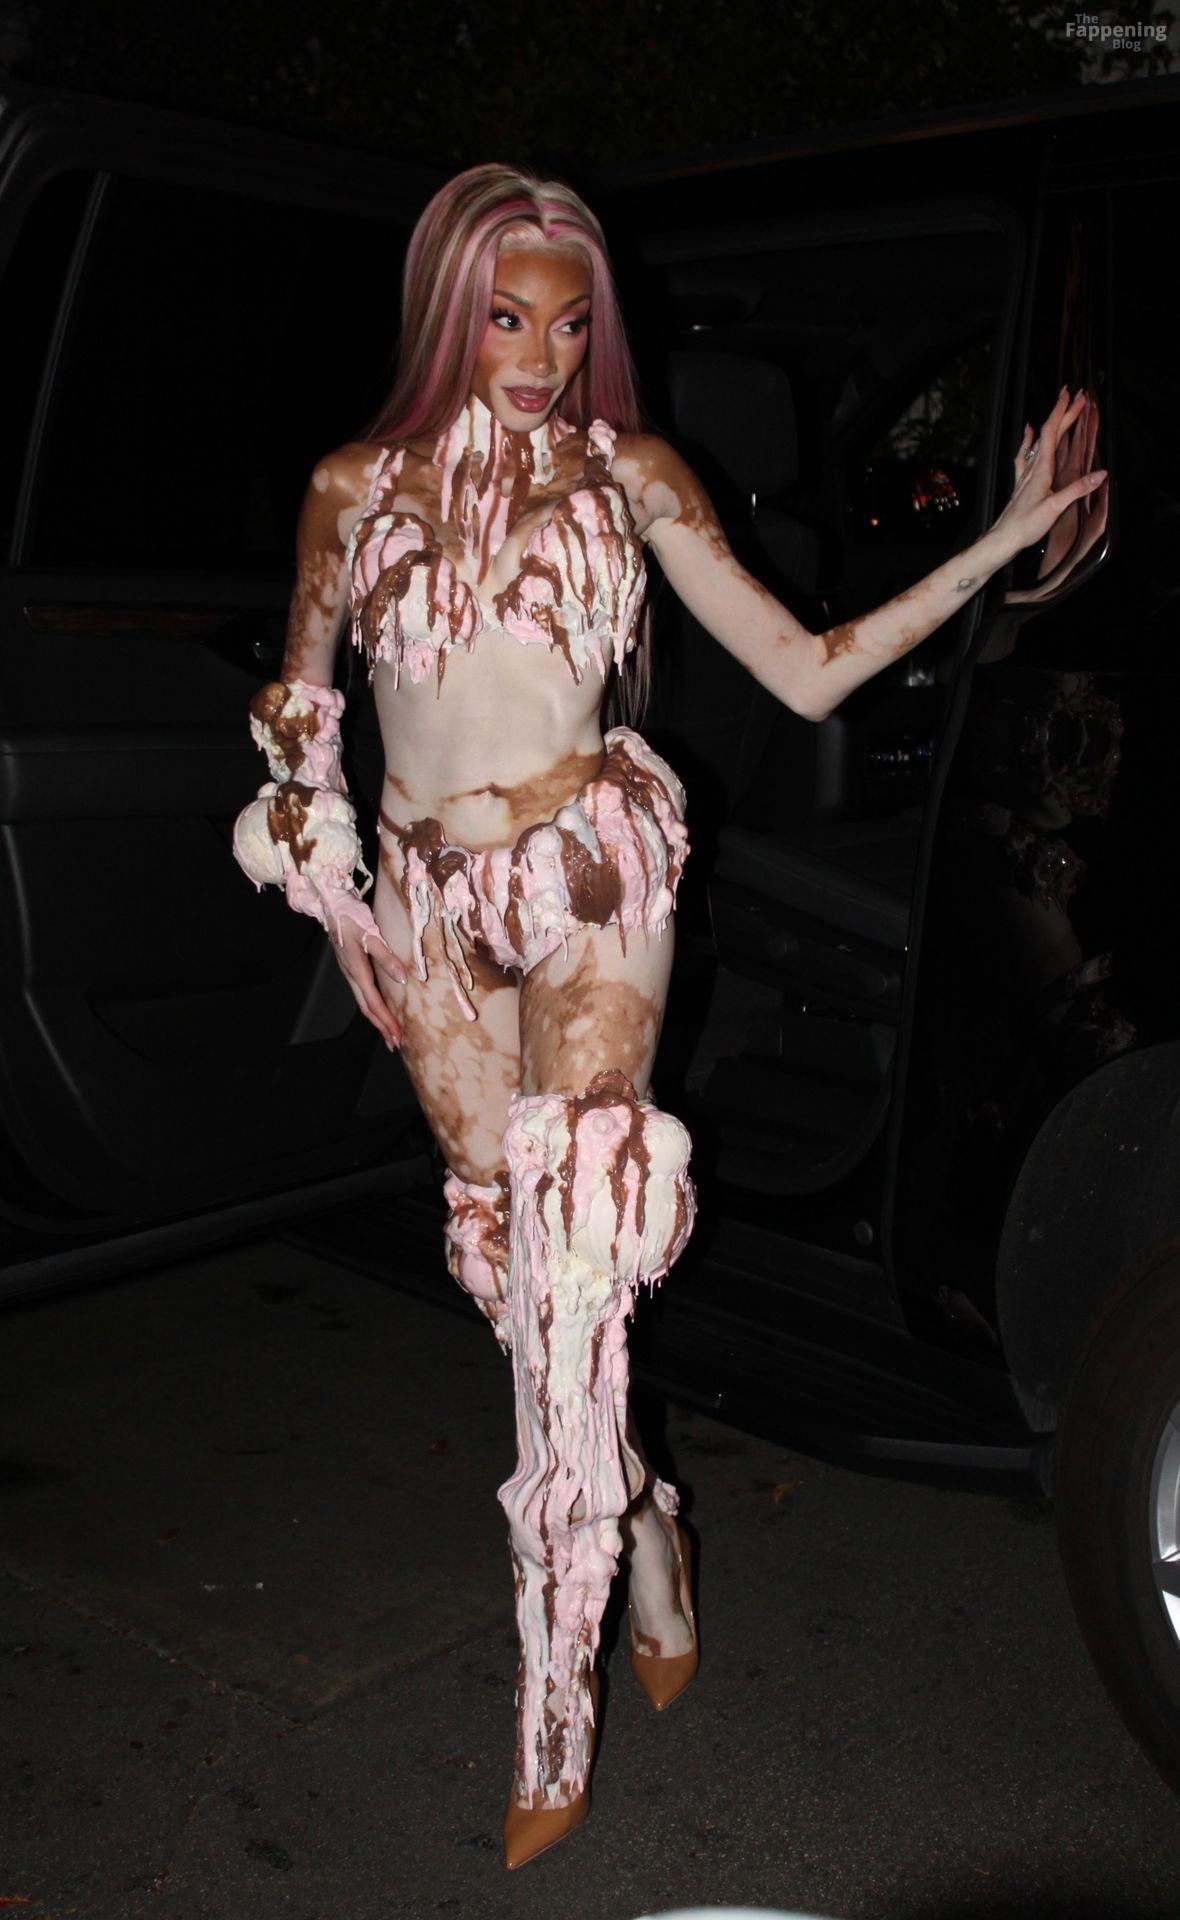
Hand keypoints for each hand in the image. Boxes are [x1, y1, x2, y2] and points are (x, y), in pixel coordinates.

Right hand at [329, 915, 406, 1050]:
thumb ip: (387, 957)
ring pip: (363, 1002)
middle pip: (367, 1008)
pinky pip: (362, 992)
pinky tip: (379, 1008)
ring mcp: (349, 972)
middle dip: (381, 1027)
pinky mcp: (350, 966)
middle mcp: (351, 975)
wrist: (331, 906)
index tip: (397, 1036)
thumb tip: (403, 979)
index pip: (373, 1003)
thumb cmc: (351, 917)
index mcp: (357, 970)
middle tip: (394, 1044)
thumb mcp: (371, 934)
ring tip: (389, 1032)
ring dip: (377, 1019)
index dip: (386, 1021)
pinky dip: (372, 1005)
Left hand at [991, 387, 1107, 564]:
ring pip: (1039, 441)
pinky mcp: (1023, 483)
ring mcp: (1026, 474)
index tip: (1072, 395)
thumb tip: (1101, 473)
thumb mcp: (1055, 507)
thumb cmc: (1026, 525)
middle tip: (1076, 395)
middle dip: (1063, 412)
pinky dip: (1029, 441)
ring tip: (1060, 408)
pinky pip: (1026, 455)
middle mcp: (1033, 467)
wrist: (1003, 538)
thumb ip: (1078, 489)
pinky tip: (1028, 434)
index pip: (1052, 432)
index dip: (1062, 412)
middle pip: (1049, 433)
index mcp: (1041, 469)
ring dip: (1051, 423)